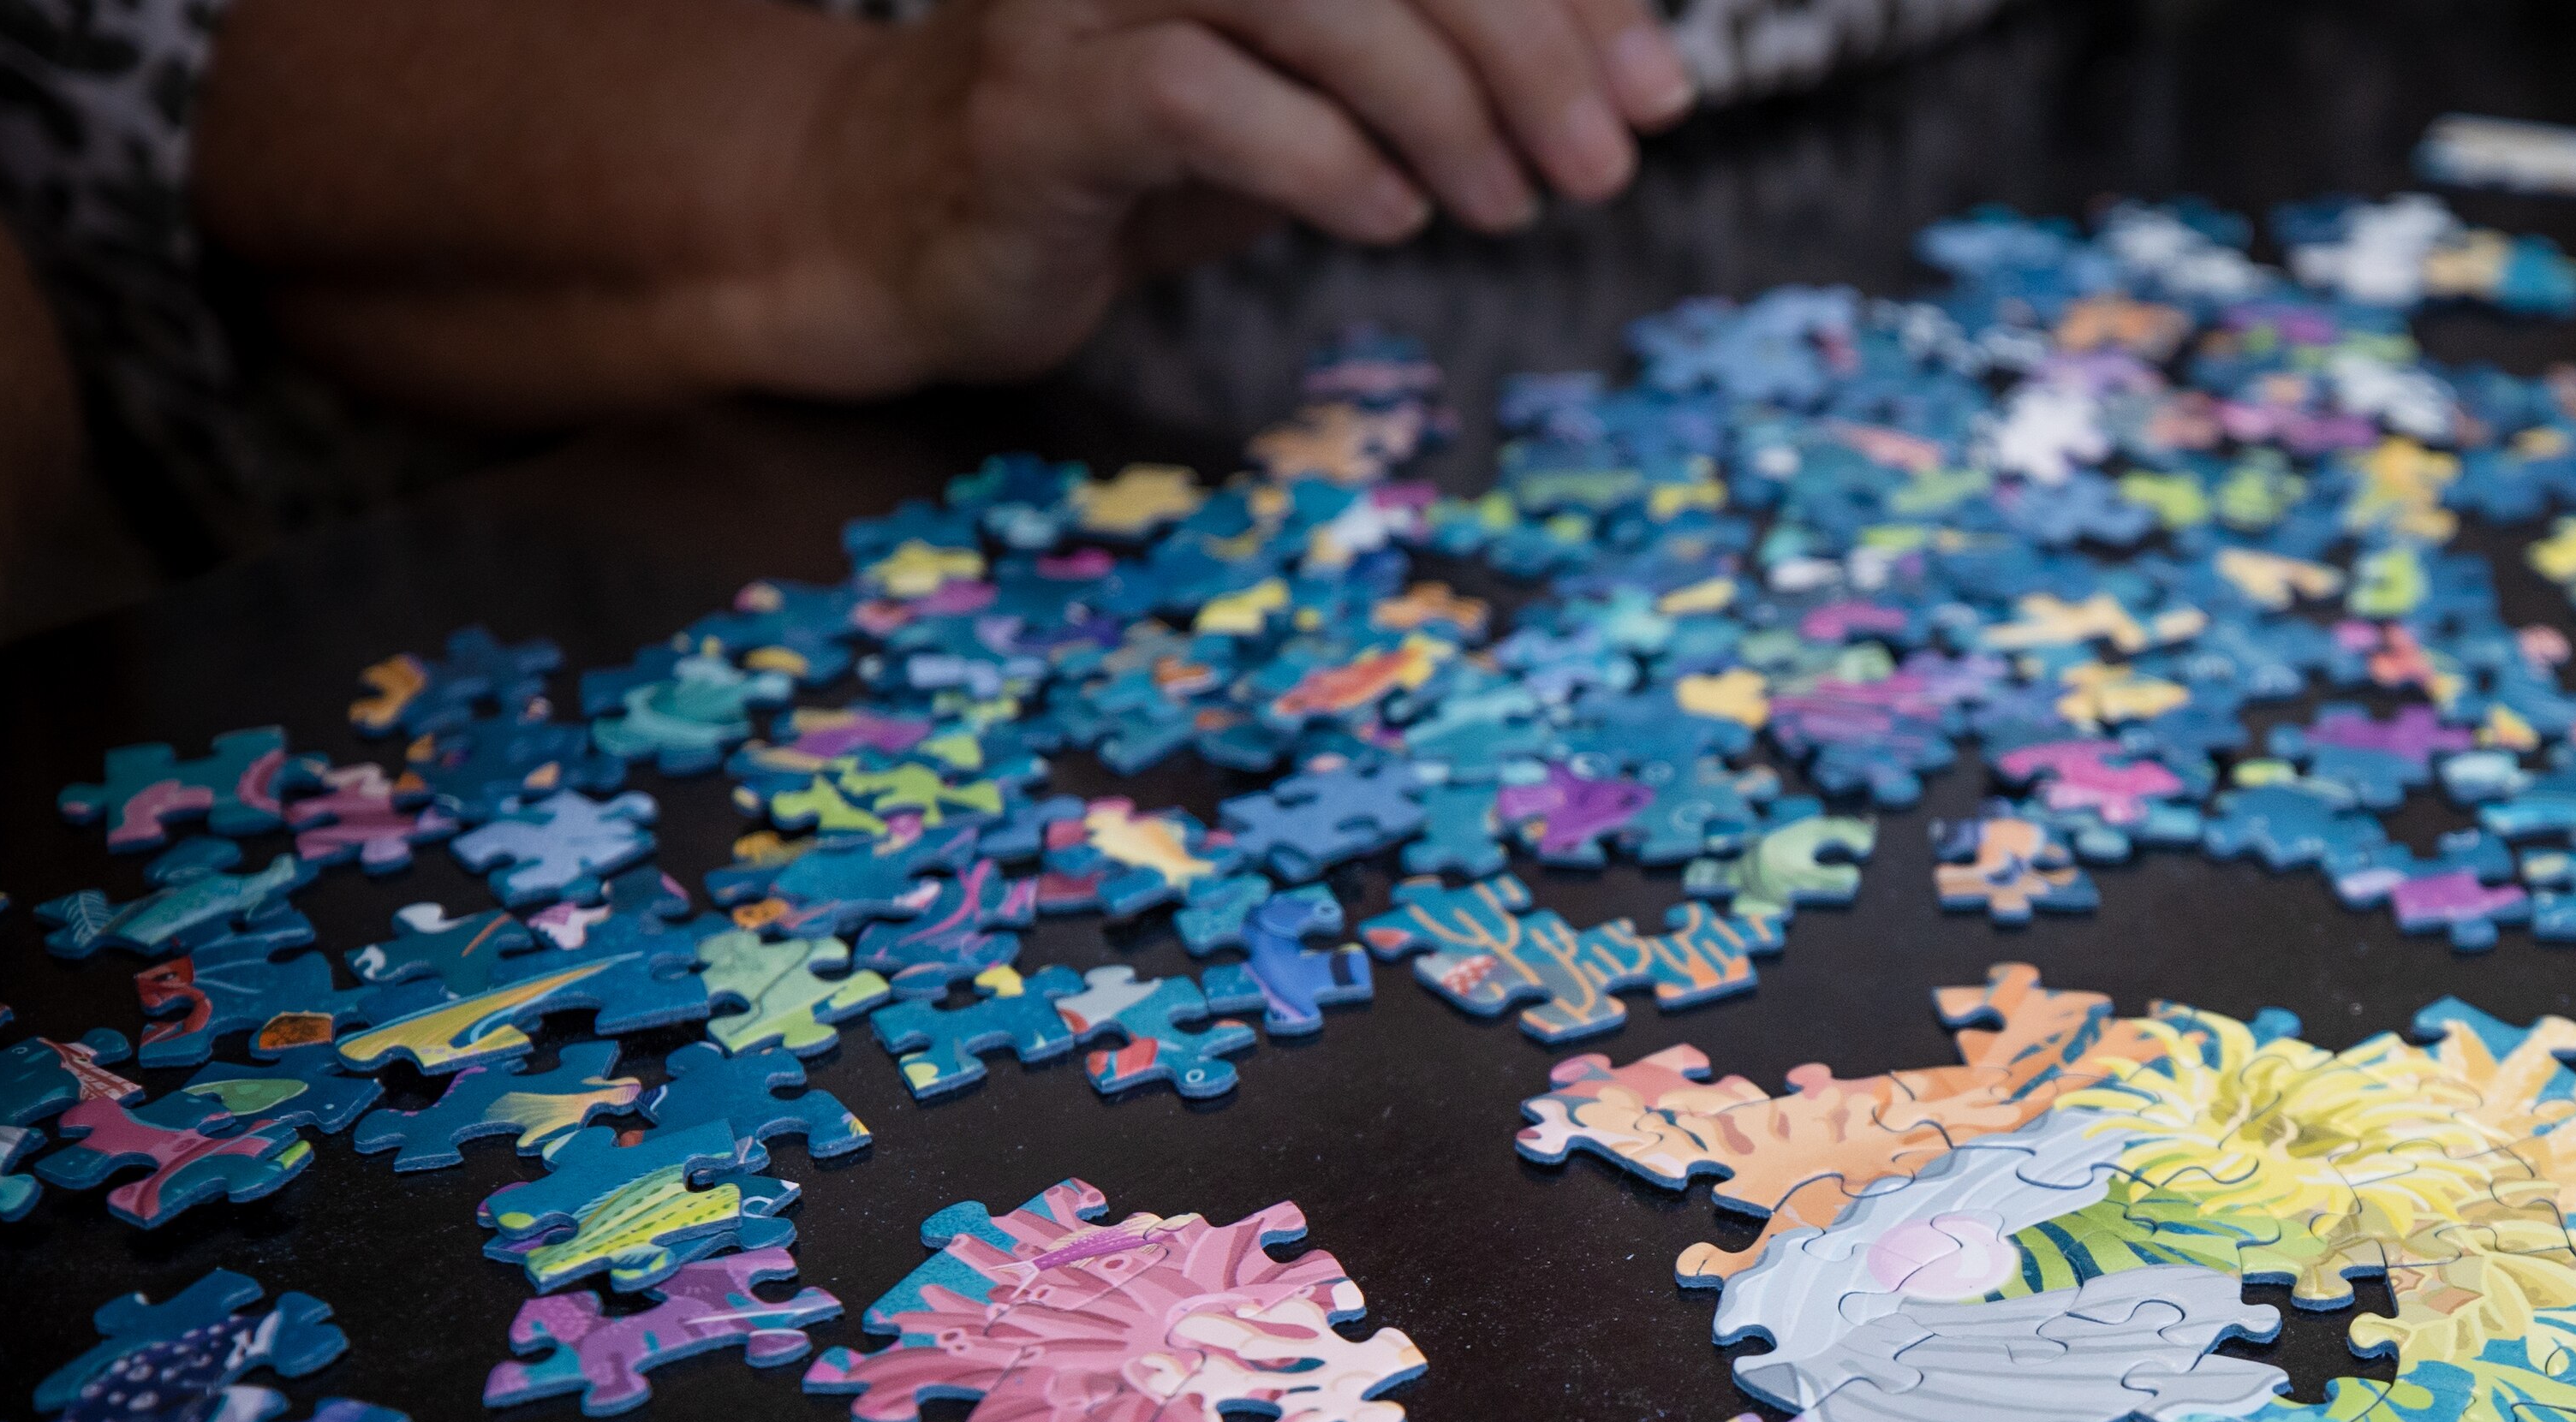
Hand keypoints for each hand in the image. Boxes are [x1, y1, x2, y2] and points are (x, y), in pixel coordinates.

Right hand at [793, 0, 1698, 386]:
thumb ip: (1464, 52)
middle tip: (1602, 165)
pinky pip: (1197, 100)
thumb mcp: (1335, 78)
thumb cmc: (1152, 135)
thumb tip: (1643, 71)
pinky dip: (1322, 161)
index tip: (1656, 92)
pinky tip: (1386, 217)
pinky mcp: (1033, 100)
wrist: (919, 220)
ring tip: (1502, 205)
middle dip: (1528, 48)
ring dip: (1439, 107)